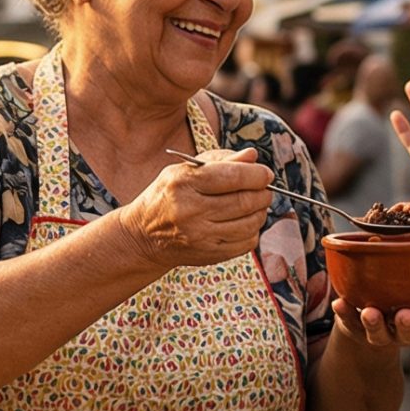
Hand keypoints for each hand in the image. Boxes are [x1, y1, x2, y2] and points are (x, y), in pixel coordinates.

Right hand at [115, 149, 276, 268]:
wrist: (145, 236)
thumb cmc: (168, 196)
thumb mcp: (185, 170)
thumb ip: (220, 160)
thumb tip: (253, 156)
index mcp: (183, 183)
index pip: (232, 176)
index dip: (257, 174)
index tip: (265, 173)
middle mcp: (190, 211)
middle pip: (245, 201)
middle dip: (263, 193)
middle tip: (263, 189)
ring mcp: (200, 236)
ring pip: (250, 223)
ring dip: (260, 212)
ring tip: (254, 205)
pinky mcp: (209, 254)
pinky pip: (247, 242)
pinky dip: (253, 231)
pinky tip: (244, 223)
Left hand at [331, 296, 409, 348]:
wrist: (369, 318)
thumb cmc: (400, 290)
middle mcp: (403, 330)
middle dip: (409, 325)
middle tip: (407, 314)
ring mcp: (380, 333)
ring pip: (379, 334)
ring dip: (375, 324)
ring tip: (369, 312)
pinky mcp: (356, 330)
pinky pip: (349, 323)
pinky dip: (345, 314)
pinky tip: (339, 303)